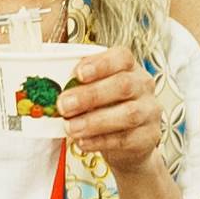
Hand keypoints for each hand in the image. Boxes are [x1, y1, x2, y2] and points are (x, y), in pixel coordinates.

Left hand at [57, 47, 162, 173]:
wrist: (130, 141)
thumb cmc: (107, 108)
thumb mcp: (95, 91)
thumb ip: (79, 86)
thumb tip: (50, 90)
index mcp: (130, 67)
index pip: (122, 57)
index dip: (100, 64)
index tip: (78, 74)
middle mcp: (144, 85)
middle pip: (123, 85)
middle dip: (90, 95)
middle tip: (63, 105)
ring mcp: (149, 111)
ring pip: (127, 114)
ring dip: (94, 121)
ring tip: (70, 127)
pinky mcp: (148, 137)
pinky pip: (125, 138)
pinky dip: (100, 141)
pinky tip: (82, 141)